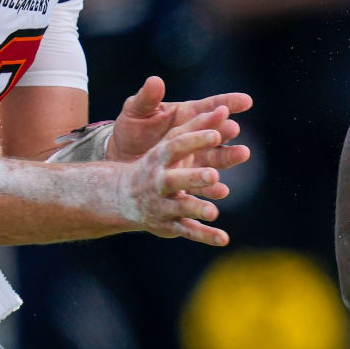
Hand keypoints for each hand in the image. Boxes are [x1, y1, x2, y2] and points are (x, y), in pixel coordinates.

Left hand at [106, 76, 250, 186]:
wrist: (120, 158)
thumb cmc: (130, 129)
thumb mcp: (135, 112)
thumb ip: (146, 99)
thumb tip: (154, 80)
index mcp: (187, 115)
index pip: (210, 107)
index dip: (229, 102)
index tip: (246, 101)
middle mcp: (197, 137)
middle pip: (218, 133)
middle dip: (227, 131)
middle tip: (234, 129)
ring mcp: (195, 159)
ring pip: (217, 158)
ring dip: (230, 156)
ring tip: (241, 154)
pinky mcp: (189, 180)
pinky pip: (203, 185)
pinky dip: (213, 188)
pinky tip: (221, 190)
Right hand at [115, 109, 244, 244]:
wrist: (124, 196)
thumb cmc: (156, 163)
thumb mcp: (171, 142)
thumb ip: (197, 125)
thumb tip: (225, 110)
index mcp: (159, 158)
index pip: (176, 146)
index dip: (195, 140)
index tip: (216, 135)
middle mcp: (159, 181)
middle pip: (174, 179)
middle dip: (193, 177)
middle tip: (213, 174)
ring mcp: (163, 204)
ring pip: (180, 207)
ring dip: (196, 208)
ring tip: (214, 211)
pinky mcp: (169, 224)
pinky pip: (188, 230)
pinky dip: (206, 236)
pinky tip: (224, 239)